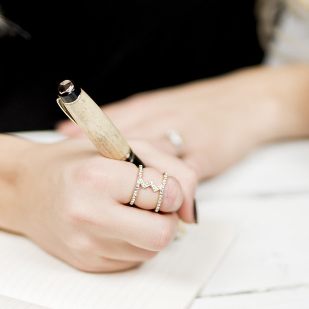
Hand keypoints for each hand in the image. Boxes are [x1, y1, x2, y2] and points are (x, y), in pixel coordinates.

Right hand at [0, 135, 196, 272]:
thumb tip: (189, 206)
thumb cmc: (73, 162)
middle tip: (151, 204)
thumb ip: (168, 165)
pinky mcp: (88, 264)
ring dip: (149, 232)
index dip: (170, 189)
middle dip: (165, 218)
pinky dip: (132, 244)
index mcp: (96, 177)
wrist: (23, 189)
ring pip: (151, 251)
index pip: (164, 195)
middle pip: (161, 234)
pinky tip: (112, 225)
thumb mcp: (122, 144)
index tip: (158, 184)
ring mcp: (86, 245)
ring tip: (126, 211)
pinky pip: (133, 261)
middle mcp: (88, 215)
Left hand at [56, 62, 308, 179]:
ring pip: (152, 157)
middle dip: (99, 156)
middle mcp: (162, 118)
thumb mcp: (163, 105)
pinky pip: (185, 175)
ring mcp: (184, 135)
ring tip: (112, 199)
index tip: (58, 143)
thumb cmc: (203, 108)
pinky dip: (172, 192)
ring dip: (133, 180)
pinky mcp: (207, 152)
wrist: (251, 100)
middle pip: (124, 137)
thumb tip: (77, 132)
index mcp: (149, 107)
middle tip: (76, 176)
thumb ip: (126, 120)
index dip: (84, 132)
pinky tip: (160, 208)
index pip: (109, 118)